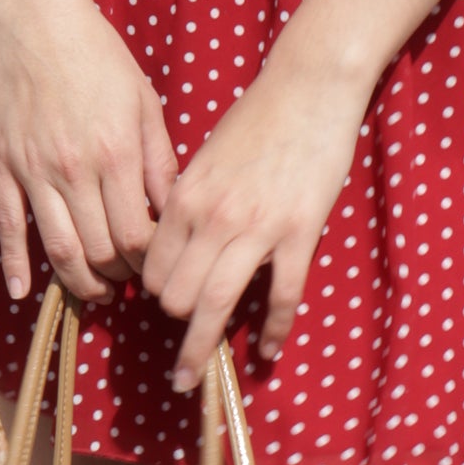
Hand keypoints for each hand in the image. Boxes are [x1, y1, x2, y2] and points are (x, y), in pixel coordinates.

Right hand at [0, 0, 178, 304]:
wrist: (36, 18)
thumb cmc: (96, 54)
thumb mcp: (143, 100)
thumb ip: (158, 158)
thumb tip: (170, 208)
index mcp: (117, 153)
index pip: (136, 235)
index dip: (147, 261)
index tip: (154, 264)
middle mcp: (76, 169)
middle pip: (99, 249)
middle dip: (117, 275)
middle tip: (127, 282)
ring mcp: (34, 169)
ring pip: (57, 248)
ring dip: (77, 281)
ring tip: (93, 292)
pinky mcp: (3, 164)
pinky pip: (8, 225)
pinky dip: (15, 264)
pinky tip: (22, 291)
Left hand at [141, 57, 371, 390]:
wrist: (308, 87)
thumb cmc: (256, 117)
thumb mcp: (205, 158)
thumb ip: (187, 203)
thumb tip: (175, 249)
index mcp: (186, 195)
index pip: (155, 269)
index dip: (157, 294)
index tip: (166, 307)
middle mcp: (214, 215)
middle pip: (178, 296)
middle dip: (178, 324)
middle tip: (184, 340)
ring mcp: (258, 226)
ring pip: (218, 304)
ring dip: (202, 348)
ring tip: (195, 377)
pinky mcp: (299, 231)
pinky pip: (282, 296)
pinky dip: (273, 331)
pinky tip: (268, 351)